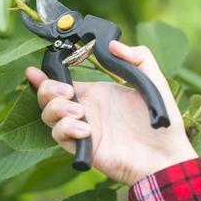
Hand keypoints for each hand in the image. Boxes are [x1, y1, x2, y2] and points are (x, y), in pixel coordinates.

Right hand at [25, 40, 196, 185]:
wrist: (167, 155)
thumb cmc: (162, 121)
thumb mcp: (152, 80)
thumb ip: (137, 56)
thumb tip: (112, 45)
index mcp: (96, 93)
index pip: (61, 82)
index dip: (44, 76)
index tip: (33, 70)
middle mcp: (85, 110)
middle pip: (47, 98)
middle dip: (47, 90)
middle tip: (66, 91)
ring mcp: (82, 129)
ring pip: (48, 117)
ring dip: (57, 109)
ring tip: (80, 111)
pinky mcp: (84, 148)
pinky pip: (60, 136)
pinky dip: (67, 129)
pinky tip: (87, 130)